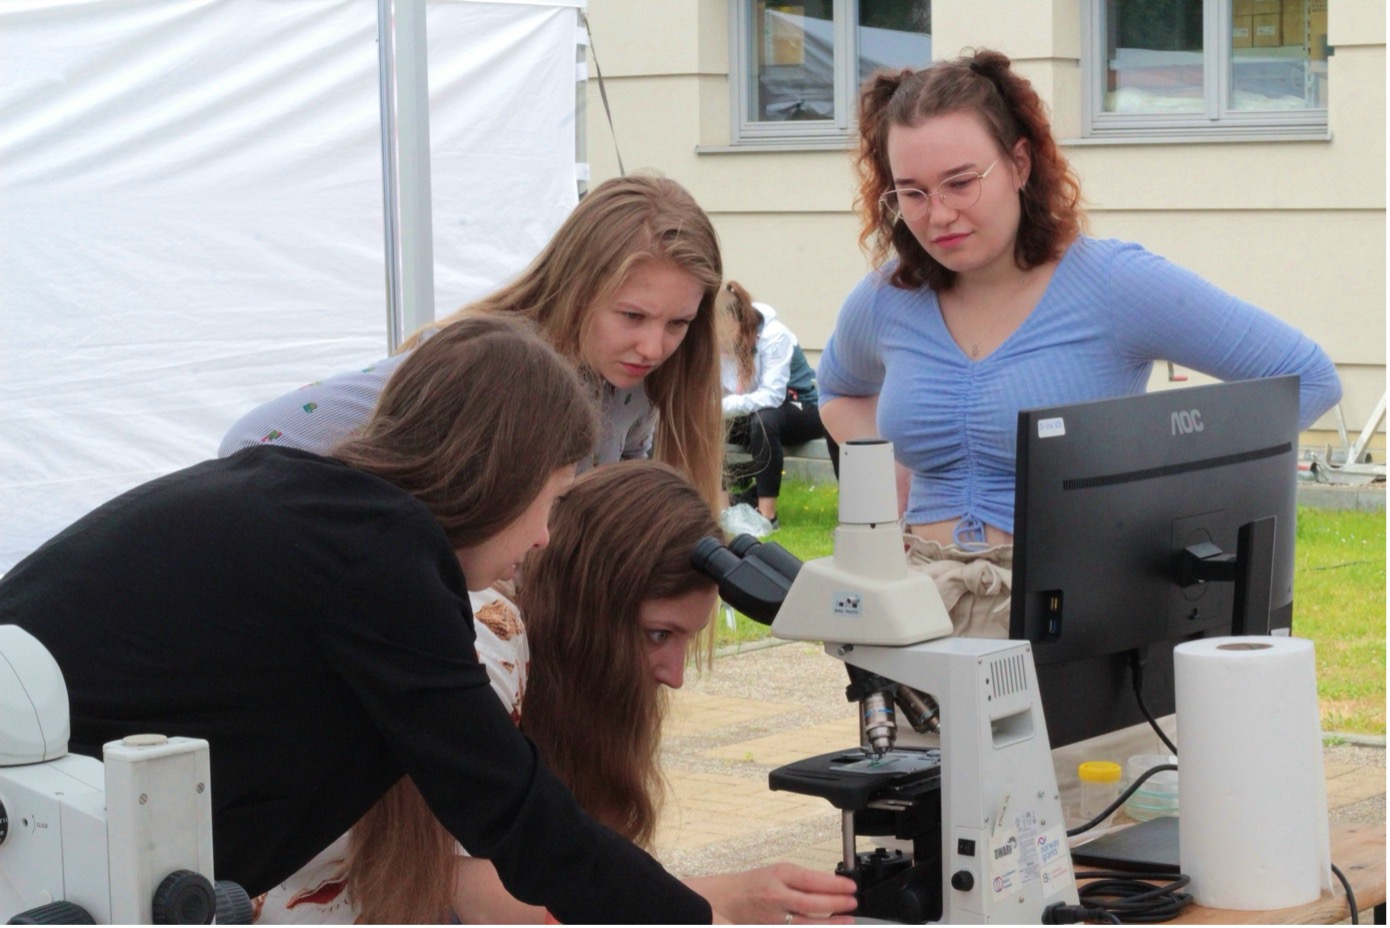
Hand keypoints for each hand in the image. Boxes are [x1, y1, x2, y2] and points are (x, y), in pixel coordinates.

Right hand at [686, 863, 856, 924]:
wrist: (728, 899)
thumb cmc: (756, 883)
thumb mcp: (779, 872)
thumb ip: (803, 879)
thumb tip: (831, 885)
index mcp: (778, 875)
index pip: (811, 880)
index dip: (834, 884)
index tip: (850, 886)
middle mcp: (776, 897)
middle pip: (811, 903)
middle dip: (836, 904)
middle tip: (853, 902)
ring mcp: (774, 917)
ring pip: (807, 923)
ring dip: (830, 922)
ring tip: (847, 918)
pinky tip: (827, 926)